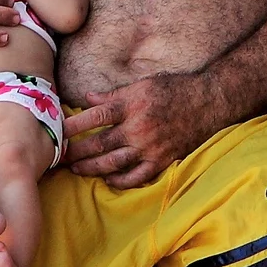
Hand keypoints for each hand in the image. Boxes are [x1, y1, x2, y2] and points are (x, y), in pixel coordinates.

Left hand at [65, 72, 221, 188]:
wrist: (209, 103)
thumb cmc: (175, 89)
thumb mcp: (144, 84)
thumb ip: (114, 94)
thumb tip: (88, 99)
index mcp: (133, 104)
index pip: (96, 116)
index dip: (74, 125)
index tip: (57, 131)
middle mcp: (139, 127)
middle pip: (100, 144)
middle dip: (77, 152)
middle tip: (60, 156)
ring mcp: (150, 147)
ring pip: (114, 163)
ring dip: (91, 168)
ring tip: (76, 169)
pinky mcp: (162, 160)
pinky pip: (137, 177)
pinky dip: (120, 181)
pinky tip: (107, 180)